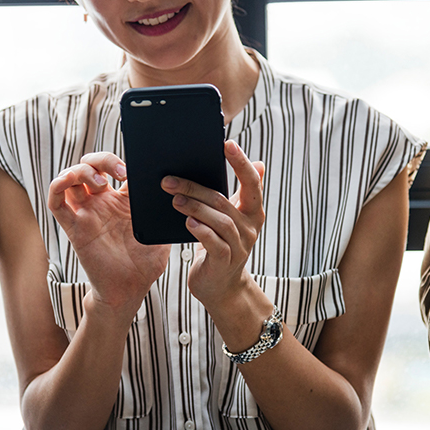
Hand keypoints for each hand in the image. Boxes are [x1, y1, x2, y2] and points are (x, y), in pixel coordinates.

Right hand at [47, 152, 169, 322]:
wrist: (129, 290)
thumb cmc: (145, 263)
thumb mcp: (160, 232)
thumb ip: (163, 212)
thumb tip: (177, 192)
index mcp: (122, 201)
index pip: (114, 168)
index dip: (121, 161)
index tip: (135, 168)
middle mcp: (101, 203)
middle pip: (90, 166)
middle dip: (102, 160)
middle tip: (120, 172)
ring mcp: (86, 214)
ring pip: (71, 178)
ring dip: (81, 171)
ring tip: (100, 182)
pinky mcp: (74, 228)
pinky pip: (56, 202)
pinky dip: (57, 186)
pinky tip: (68, 182)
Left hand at [161, 140, 264, 310]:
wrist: (221, 285)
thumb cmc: (222, 244)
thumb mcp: (234, 217)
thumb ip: (240, 192)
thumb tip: (259, 162)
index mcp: (252, 211)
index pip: (252, 182)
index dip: (241, 163)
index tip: (227, 143)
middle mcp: (250, 227)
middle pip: (224, 201)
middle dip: (196, 187)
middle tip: (170, 180)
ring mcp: (239, 246)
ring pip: (219, 220)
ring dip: (194, 207)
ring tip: (174, 199)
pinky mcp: (225, 262)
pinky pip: (214, 242)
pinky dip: (200, 231)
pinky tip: (187, 222)